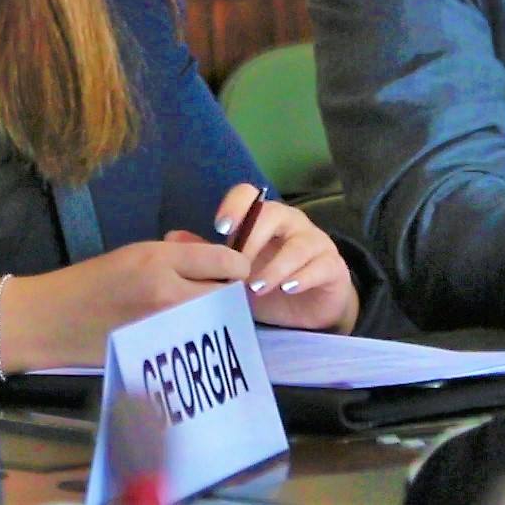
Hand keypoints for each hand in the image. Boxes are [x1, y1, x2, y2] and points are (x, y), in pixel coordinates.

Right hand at [0, 239, 249, 371]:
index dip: (235, 264)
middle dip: (229, 292)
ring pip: (218, 320)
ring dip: (218, 317)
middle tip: (219, 295)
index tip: (231, 269)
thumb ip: (172, 255)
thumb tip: (211, 259)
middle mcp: (168, 290)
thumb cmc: (87, 282)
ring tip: (206, 317)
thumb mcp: (130, 254)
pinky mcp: (160, 352)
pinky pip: (199, 343)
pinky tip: (191, 339)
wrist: (49, 320)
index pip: (223, 259)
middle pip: (228, 293)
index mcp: (157, 258)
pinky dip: (201, 339)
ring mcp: (166, 325)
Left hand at [192, 183, 358, 333]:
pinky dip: (302, 277)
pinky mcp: (333, 266)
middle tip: (237, 267)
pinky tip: (287, 288)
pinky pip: (320, 266)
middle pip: (273, 215)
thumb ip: (206, 254)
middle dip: (252, 240)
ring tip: (256, 287)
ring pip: (298, 245)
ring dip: (275, 267)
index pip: (249, 195)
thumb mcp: (234, 272)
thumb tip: (171, 238)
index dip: (235, 206)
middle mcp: (291, 223)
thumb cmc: (269, 282)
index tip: (221, 227)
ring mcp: (315, 243)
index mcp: (264, 218)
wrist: (311, 308)